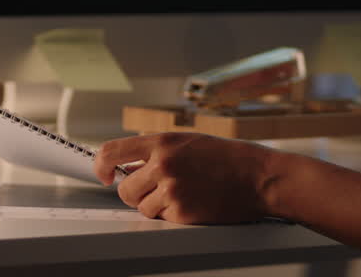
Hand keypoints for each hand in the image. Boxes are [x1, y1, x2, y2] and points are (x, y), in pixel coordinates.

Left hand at [95, 132, 277, 223]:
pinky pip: (162, 219)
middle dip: (136, 194)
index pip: (111, 151)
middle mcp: (163, 164)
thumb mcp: (190, 141)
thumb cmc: (230, 158)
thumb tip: (130, 165)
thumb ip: (158, 150)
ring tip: (185, 194)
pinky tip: (195, 203)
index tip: (105, 176)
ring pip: (142, 207)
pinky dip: (174, 215)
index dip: (101, 167)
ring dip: (157, 206)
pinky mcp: (181, 212)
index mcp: (163, 142)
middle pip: (125, 189)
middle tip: (157, 190)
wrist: (259, 177)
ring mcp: (171, 190)